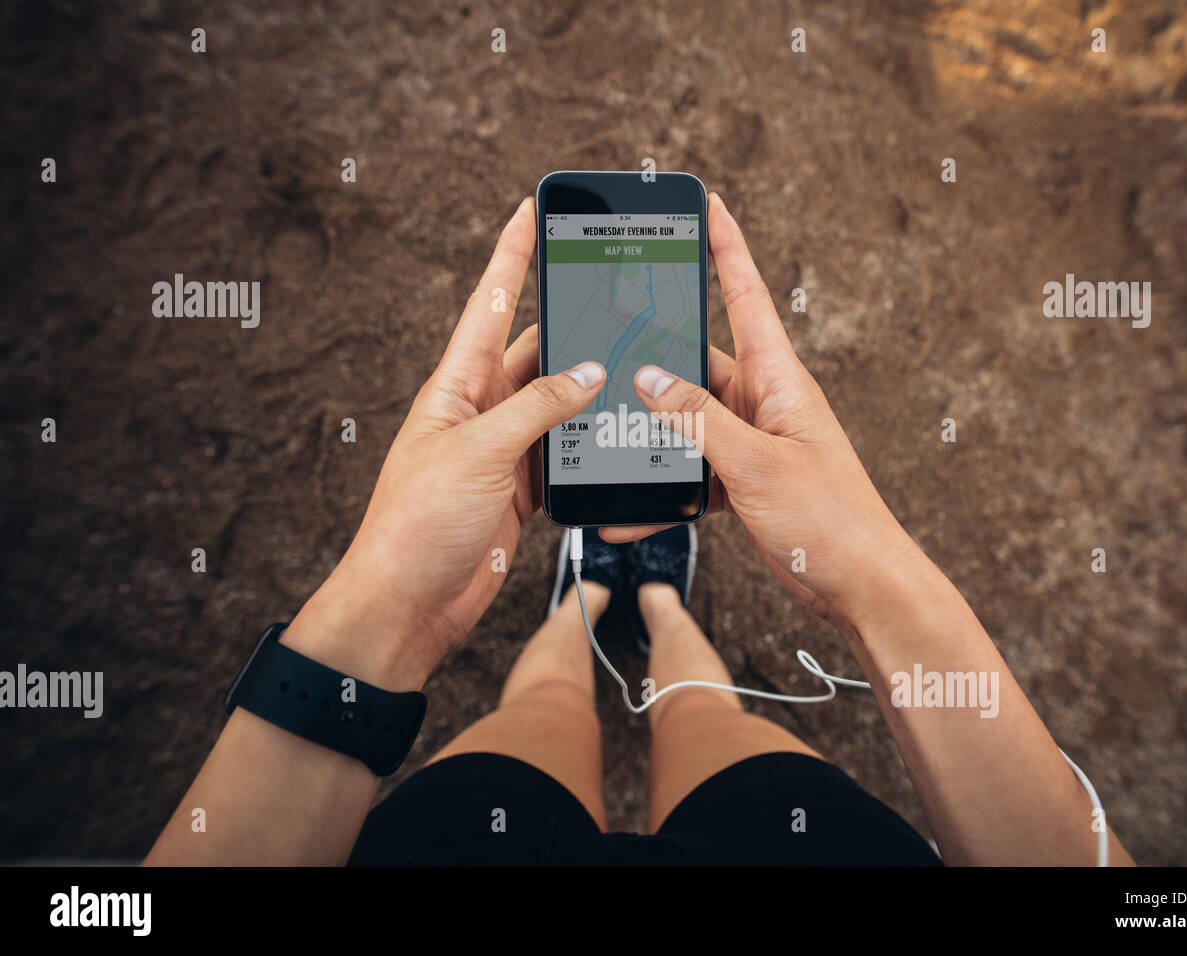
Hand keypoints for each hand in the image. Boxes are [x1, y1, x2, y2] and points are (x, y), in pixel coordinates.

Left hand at [281, 197, 604, 689]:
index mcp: (454, 389)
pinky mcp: (519, 489)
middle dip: (570, 327)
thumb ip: (538, 408)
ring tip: (628, 369)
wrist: (409, 603)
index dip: (510, 256)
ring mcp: (501, 451)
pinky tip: (611, 434)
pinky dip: (587, 442)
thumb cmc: (416, 525)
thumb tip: (589, 372)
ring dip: (586, 392)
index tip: (529, 212)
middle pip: (533, 353)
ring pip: (555, 404)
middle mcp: (479, 412)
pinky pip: (562, 450)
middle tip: (612, 297)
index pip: (487, 306)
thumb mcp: (480, 453)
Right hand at [604, 194, 917, 629]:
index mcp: (780, 380)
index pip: (747, 296)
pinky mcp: (746, 482)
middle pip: (698, 363)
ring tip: (609, 441)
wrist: (861, 587)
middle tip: (609, 344)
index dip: (726, 248)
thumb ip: (699, 419)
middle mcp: (765, 403)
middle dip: (654, 359)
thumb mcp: (757, 464)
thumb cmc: (831, 521)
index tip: (707, 205)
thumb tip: (650, 375)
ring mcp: (754, 442)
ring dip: (653, 437)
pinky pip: (694, 473)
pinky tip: (632, 513)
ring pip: (688, 422)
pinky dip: (666, 491)